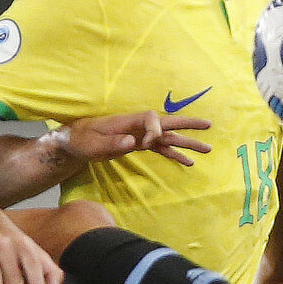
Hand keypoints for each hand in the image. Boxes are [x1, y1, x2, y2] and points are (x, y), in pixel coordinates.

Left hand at [57, 111, 211, 168]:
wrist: (74, 142)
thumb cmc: (80, 140)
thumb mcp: (92, 144)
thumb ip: (112, 144)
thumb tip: (134, 143)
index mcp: (127, 120)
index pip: (151, 119)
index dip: (154, 131)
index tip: (146, 145)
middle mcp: (137, 126)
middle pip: (167, 121)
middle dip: (188, 124)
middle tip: (208, 125)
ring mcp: (140, 136)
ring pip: (168, 137)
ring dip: (187, 143)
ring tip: (207, 149)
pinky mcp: (139, 145)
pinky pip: (161, 149)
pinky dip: (175, 155)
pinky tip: (189, 163)